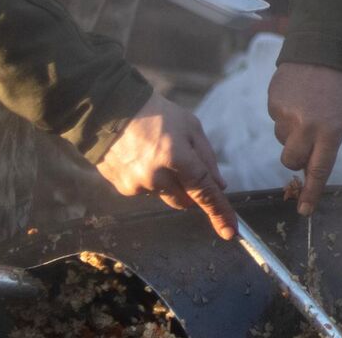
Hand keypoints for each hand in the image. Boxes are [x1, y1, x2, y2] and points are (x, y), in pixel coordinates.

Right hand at [94, 93, 237, 238]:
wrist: (112, 110)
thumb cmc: (157, 114)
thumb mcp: (191, 127)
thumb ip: (207, 158)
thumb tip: (219, 186)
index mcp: (176, 157)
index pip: (204, 192)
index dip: (219, 212)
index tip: (230, 231)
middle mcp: (156, 176)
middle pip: (185, 201)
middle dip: (191, 190)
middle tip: (184, 164)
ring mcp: (137, 185)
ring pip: (165, 197)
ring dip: (168, 183)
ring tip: (157, 154)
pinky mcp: (123, 189)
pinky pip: (146, 192)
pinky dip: (150, 180)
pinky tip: (141, 158)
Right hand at [266, 63, 341, 215]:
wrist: (324, 49)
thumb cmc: (340, 87)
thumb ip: (326, 142)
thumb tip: (306, 165)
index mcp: (330, 130)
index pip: (319, 170)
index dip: (311, 192)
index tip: (304, 210)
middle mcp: (306, 125)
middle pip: (291, 160)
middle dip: (296, 156)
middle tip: (306, 139)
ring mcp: (286, 113)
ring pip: (282, 138)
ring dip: (291, 130)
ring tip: (305, 106)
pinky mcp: (273, 101)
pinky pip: (275, 118)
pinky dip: (284, 112)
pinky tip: (296, 96)